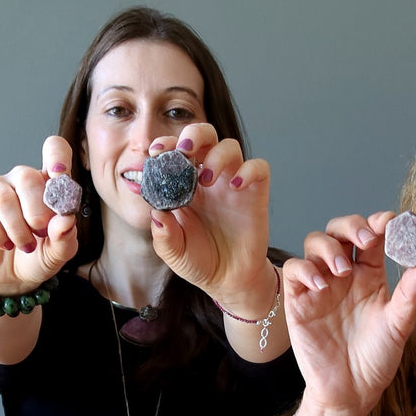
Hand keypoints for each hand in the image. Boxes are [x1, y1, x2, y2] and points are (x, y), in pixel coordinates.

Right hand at [0, 136, 78, 294]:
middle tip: (40, 234)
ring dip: (16, 228)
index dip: (56, 156)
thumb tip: (66, 220)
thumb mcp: (58, 253)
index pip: (54, 149)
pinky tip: (3, 244)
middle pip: (27, 176)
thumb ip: (65, 237)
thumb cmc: (38, 256)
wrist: (11, 277)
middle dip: (36, 211)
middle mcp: (21, 179)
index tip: (58, 175)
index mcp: (48, 183)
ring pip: (4, 197)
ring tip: (24, 245)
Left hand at [147, 123, 275, 314]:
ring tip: (207, 179)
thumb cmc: (199, 261)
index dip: (167, 145)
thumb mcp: (173, 252)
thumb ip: (163, 234)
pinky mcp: (255, 193)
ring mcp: (232, 183)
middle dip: (194, 135)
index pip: (175, 152)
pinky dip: (249, 169)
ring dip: (217, 154)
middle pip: (205, 136)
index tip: (156, 151)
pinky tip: (237, 185)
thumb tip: (156, 212)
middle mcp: (208, 178)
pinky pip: (259, 168)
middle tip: (185, 151)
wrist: (228, 280)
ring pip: (230, 146)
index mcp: (184, 185)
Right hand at [283, 212, 415, 415]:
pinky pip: (295, 270)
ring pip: (315, 243)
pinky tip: (321, 284)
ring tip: (342, 270)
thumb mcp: (399, 324)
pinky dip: (306, 269)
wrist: (350, 391)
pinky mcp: (298, 300)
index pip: (373, 236)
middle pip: (340, 230)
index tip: (395, 224)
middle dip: (351, 225)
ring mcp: (320, 285)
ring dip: (329, 247)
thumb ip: (412, 292)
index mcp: (371, 275)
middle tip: (366, 238)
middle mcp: (344, 275)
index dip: (380, 223)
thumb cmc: (376, 359)